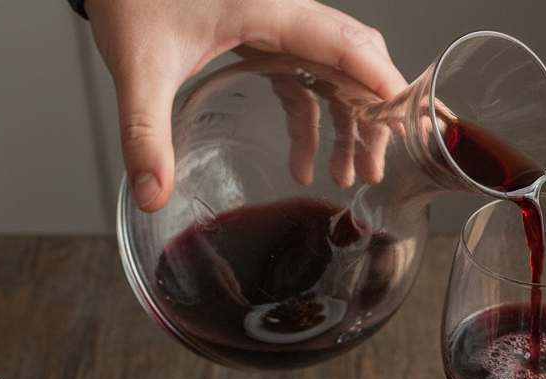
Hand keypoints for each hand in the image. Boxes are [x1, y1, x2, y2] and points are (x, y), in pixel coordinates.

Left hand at [84, 0, 407, 210]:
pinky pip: (304, 77)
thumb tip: (153, 194)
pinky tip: (306, 164)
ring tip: (348, 176)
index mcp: (266, 7)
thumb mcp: (138, 67)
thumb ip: (144, 134)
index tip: (407, 118)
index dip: (379, 81)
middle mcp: (280, 11)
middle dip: (372, 115)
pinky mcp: (262, 36)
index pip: (341, 43)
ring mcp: (275, 23)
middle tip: (375, 168)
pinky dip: (313, 119)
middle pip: (351, 59)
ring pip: (333, 70)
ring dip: (347, 123)